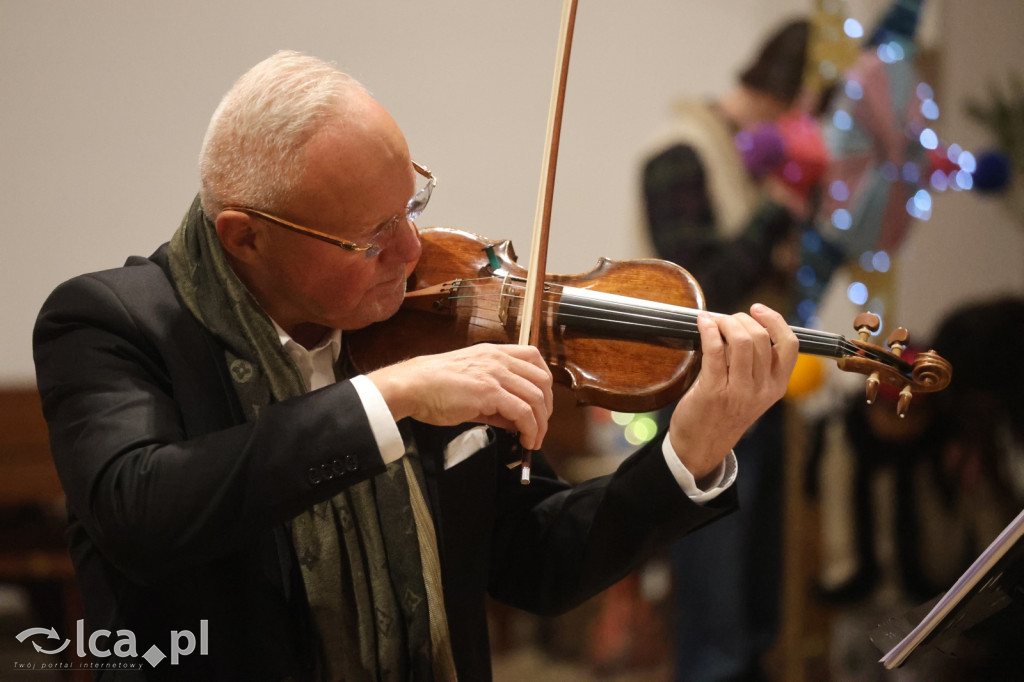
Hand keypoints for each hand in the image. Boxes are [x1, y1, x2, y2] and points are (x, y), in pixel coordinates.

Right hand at [367, 343, 553, 449]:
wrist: (413, 386)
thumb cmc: (434, 386)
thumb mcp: (472, 385)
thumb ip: (496, 400)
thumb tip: (515, 420)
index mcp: (494, 353)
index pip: (534, 359)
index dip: (544, 383)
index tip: (541, 404)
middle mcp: (499, 359)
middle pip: (542, 380)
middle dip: (547, 407)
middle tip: (541, 426)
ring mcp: (495, 374)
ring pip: (537, 397)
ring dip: (541, 423)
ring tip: (534, 439)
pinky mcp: (490, 392)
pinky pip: (523, 412)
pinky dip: (530, 429)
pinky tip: (526, 440)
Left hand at [668, 304, 797, 481]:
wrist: (702, 446)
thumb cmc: (724, 413)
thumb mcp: (752, 393)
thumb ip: (755, 365)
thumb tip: (744, 324)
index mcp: (776, 387)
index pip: (789, 346)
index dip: (775, 321)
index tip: (757, 310)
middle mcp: (761, 390)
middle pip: (761, 338)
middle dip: (741, 319)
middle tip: (726, 320)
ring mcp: (738, 392)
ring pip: (740, 341)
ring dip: (724, 322)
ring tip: (713, 321)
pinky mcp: (713, 392)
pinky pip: (714, 350)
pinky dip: (708, 330)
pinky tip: (703, 324)